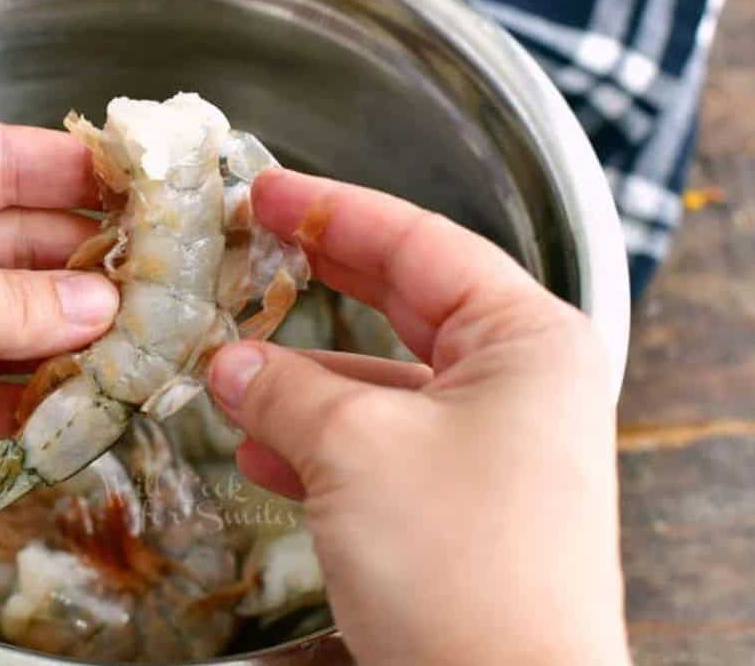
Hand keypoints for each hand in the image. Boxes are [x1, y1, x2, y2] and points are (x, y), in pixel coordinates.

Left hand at [0, 121, 119, 561]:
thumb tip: (102, 308)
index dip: (67, 170)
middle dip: (79, 264)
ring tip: (139, 343)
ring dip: (63, 337)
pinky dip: (28, 399)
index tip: (141, 184)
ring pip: (3, 322)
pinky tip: (82, 401)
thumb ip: (10, 302)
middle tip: (159, 279)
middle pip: (9, 244)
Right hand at [208, 170, 628, 664]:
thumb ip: (284, 390)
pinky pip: (378, 445)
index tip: (266, 190)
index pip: (419, 242)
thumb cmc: (461, 564)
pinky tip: (260, 447)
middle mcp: (518, 383)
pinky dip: (317, 441)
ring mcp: (491, 446)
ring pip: (380, 382)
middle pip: (403, 301)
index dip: (334, 210)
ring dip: (302, 379)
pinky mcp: (459, 502)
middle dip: (319, 277)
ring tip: (228, 365)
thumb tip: (228, 362)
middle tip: (251, 240)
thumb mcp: (355, 450)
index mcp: (526, 340)